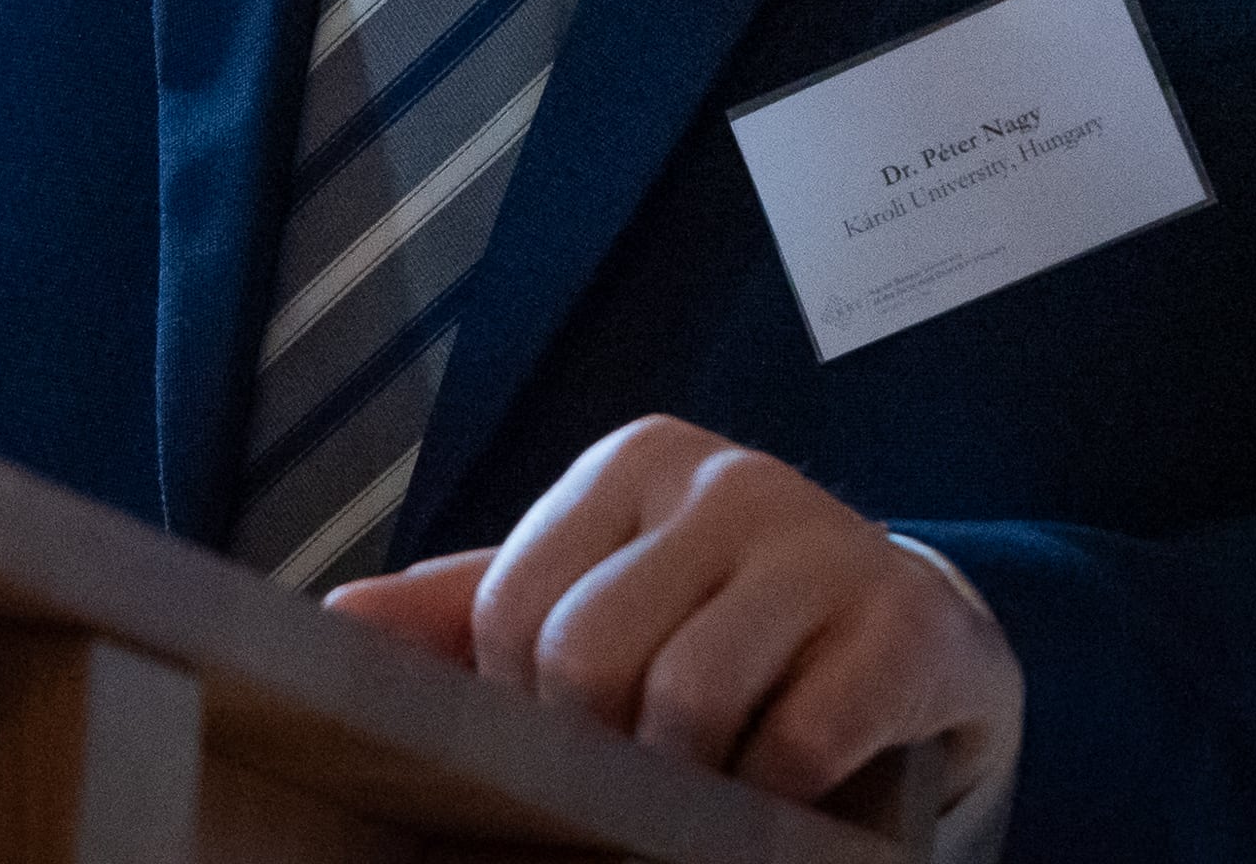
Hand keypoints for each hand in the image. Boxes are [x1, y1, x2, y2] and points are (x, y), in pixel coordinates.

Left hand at [326, 417, 1020, 817]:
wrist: (918, 641)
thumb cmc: (731, 622)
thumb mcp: (603, 594)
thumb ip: (471, 606)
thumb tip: (337, 614)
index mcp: (636, 462)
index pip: (511, 607)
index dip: (523, 704)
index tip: (573, 731)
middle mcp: (728, 480)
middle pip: (586, 656)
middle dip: (602, 746)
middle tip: (646, 766)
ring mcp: (824, 543)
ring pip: (685, 703)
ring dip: (692, 779)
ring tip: (716, 776)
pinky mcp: (904, 627)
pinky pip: (794, 743)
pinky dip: (775, 794)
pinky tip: (789, 781)